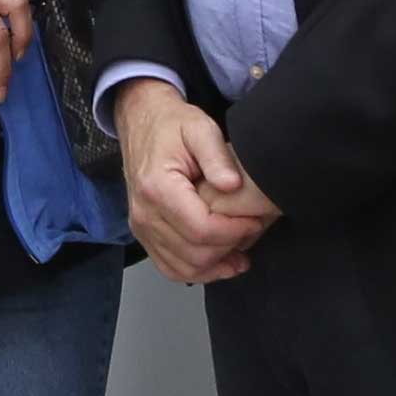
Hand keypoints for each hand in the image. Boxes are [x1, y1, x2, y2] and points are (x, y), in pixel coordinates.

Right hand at [116, 79, 273, 284]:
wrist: (141, 123)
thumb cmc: (171, 125)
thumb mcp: (200, 128)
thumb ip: (217, 156)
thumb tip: (232, 186)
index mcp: (157, 188)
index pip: (201, 230)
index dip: (235, 232)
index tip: (255, 222)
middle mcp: (144, 213)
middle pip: (194, 254)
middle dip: (229, 249)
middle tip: (251, 232)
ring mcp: (141, 227)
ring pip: (182, 268)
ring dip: (216, 266)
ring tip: (241, 254)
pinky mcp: (144, 234)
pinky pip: (169, 268)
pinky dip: (197, 272)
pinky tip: (220, 263)